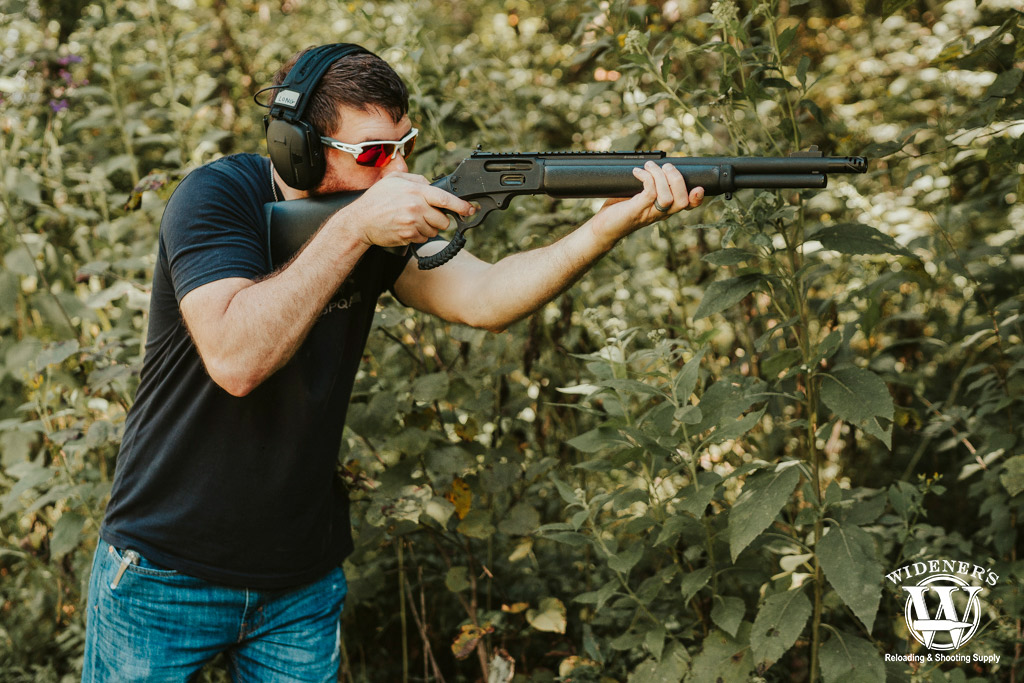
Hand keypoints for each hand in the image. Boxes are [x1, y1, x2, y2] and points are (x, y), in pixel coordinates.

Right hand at [333, 172, 475, 248]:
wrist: (360, 221)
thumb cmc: (376, 199)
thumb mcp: (394, 180)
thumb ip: (416, 179)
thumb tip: (432, 184)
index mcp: (415, 191)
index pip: (445, 199)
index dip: (461, 206)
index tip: (470, 210)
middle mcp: (416, 207)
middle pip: (444, 220)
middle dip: (439, 219)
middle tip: (426, 215)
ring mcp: (413, 223)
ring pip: (435, 230)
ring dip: (428, 228)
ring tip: (411, 220)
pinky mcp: (408, 236)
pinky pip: (424, 238)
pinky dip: (418, 235)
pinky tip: (405, 228)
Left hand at [592, 161, 704, 243]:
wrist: (602, 227)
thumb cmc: (620, 209)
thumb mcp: (638, 196)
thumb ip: (650, 185)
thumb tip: (655, 164)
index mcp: (665, 210)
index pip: (688, 206)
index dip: (697, 198)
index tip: (699, 187)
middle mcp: (660, 214)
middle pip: (682, 201)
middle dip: (677, 179)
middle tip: (665, 166)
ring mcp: (649, 213)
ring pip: (667, 197)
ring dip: (660, 176)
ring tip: (648, 166)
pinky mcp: (636, 210)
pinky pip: (650, 193)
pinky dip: (647, 178)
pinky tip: (637, 172)